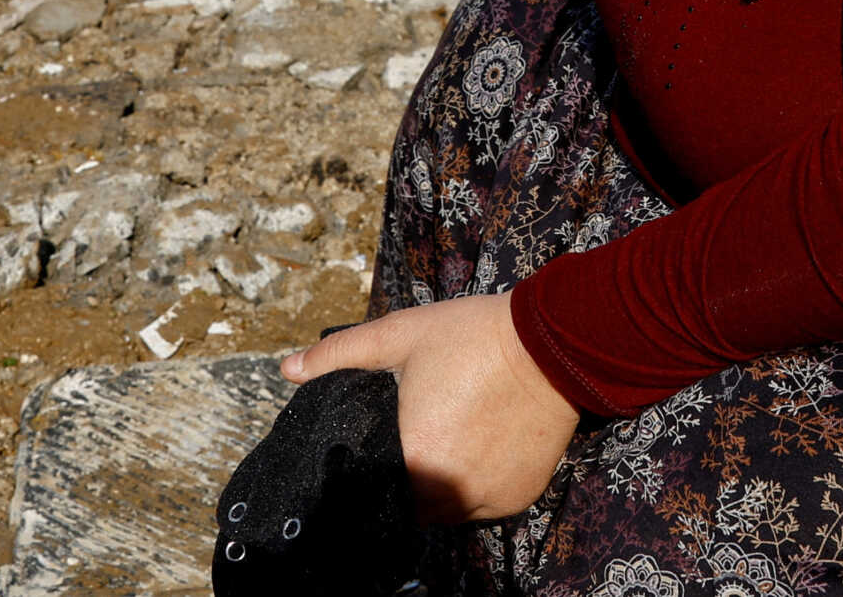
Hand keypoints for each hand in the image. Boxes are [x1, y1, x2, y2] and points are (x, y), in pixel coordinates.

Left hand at [282, 292, 577, 522]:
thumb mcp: (402, 335)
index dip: (373, 473)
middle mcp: (450, 494)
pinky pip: (484, 503)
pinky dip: (478, 484)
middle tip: (420, 434)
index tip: (382, 449)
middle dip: (409, 475)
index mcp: (415, 459)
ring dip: (442, 485)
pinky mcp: (519, 497)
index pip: (374, 491)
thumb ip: (341, 356)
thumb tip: (287, 369)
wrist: (555, 341)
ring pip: (449, 508)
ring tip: (452, 439)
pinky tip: (483, 446)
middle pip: (411, 503)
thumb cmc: (473, 337)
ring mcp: (488, 500)